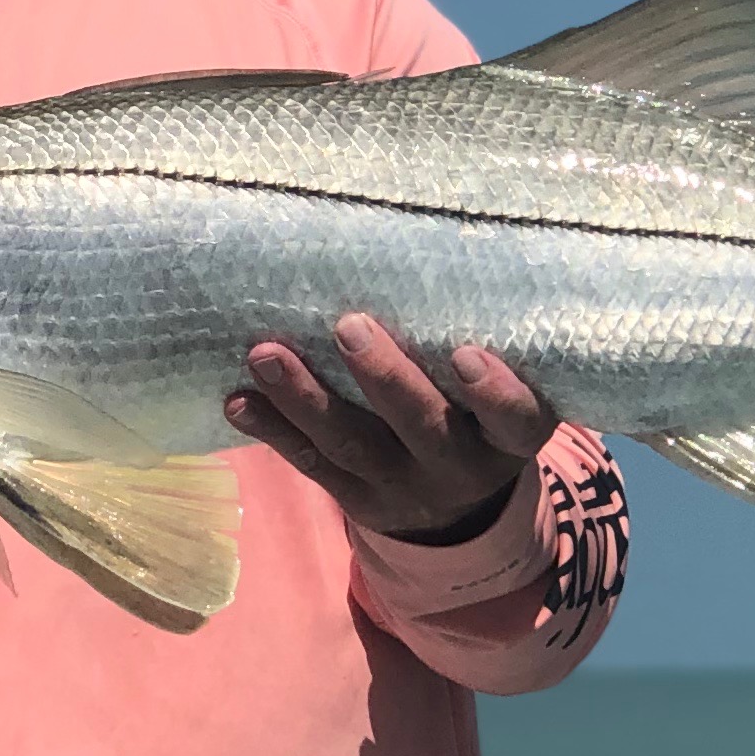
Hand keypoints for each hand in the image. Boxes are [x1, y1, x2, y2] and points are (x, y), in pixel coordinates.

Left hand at [226, 318, 557, 545]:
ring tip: (264, 356)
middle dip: (384, 378)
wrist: (457, 512)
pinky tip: (239, 401)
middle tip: (348, 325)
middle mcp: (460, 466)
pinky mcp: (357, 499)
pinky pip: (313, 465)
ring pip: (352, 445)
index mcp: (508, 436)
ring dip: (305, 399)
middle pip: (422, 425)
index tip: (467, 355)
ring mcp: (404, 487)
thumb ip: (482, 343)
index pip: (515, 418)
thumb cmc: (479, 415)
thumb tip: (420, 244)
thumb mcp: (500, 396)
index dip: (495, 393)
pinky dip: (274, 430)